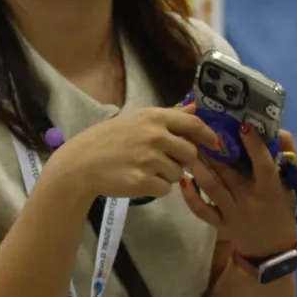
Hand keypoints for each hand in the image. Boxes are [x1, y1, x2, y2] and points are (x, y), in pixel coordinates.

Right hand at [53, 108, 221, 203]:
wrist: (80, 163)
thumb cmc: (107, 139)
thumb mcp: (136, 120)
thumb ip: (168, 116)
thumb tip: (194, 109)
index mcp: (154, 118)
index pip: (193, 125)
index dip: (209, 136)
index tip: (215, 144)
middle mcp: (155, 136)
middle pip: (190, 152)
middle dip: (183, 160)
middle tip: (165, 161)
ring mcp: (149, 159)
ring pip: (178, 173)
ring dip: (168, 175)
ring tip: (146, 170)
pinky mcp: (143, 181)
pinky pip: (166, 188)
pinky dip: (156, 188)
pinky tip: (140, 180)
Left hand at [180, 122, 296, 256]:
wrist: (272, 247)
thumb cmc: (282, 208)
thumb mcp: (290, 184)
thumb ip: (286, 157)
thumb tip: (277, 132)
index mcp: (270, 190)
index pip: (263, 165)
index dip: (254, 146)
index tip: (243, 126)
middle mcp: (249, 200)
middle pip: (229, 173)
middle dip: (214, 151)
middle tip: (200, 130)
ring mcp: (233, 213)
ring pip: (212, 188)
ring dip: (199, 168)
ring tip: (188, 149)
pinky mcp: (220, 224)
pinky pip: (202, 211)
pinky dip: (191, 198)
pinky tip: (183, 182)